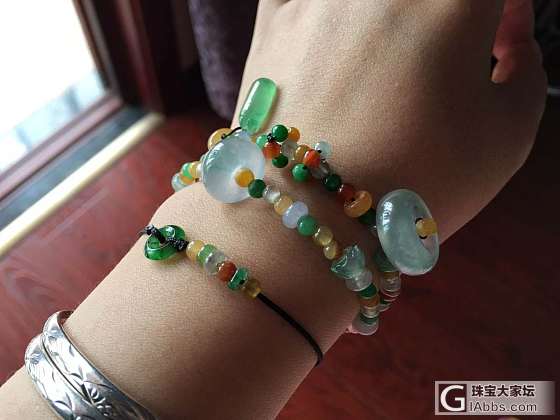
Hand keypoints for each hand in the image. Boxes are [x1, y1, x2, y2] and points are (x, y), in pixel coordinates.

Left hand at [235, 0, 546, 239]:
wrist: (311, 218)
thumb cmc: (418, 183)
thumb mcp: (509, 136)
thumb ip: (528, 65)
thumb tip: (508, 28)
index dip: (495, 18)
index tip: (490, 47)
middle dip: (440, 22)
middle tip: (435, 66)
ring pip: (364, 0)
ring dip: (383, 23)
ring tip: (378, 72)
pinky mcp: (274, 19)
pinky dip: (320, 11)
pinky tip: (330, 43)